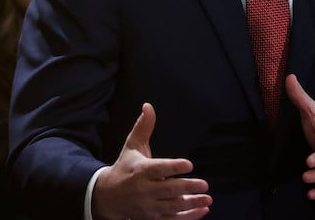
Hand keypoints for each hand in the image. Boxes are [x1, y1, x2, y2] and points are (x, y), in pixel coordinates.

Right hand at [91, 103, 211, 219]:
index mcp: (140, 170)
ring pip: (171, 207)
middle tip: (204, 184)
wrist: (107, 196)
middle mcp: (143, 189)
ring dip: (191, 204)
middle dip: (187, 187)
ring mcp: (147, 206)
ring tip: (207, 198)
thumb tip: (148, 106)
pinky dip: (187, 217)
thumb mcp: (132, 146)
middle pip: (168, 189)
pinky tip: (202, 210)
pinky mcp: (150, 218)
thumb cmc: (125, 167)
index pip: (159, 168)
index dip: (174, 167)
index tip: (189, 164)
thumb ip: (143, 127)